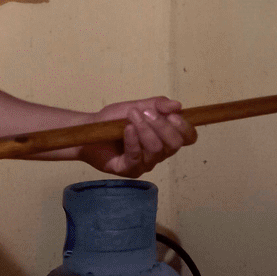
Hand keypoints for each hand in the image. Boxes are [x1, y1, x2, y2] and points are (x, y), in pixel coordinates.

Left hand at [79, 97, 196, 177]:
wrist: (88, 130)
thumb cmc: (114, 120)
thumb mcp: (136, 106)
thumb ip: (157, 105)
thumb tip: (178, 106)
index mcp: (165, 137)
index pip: (188, 137)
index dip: (185, 128)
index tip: (172, 115)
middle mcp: (159, 152)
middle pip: (175, 145)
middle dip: (162, 127)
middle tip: (146, 113)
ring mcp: (146, 163)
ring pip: (156, 150)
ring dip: (145, 130)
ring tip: (132, 117)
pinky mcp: (130, 170)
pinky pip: (137, 157)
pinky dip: (133, 141)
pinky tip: (127, 129)